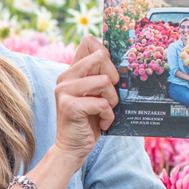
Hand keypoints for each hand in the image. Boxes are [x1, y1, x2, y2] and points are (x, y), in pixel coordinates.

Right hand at [52, 35, 118, 165]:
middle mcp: (65, 77)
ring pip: (104, 81)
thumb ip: (101, 75)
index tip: (109, 73)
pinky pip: (102, 104)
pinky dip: (108, 116)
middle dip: (114, 78)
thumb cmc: (89, 120)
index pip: (88, 41)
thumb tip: (124, 58)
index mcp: (72, 70)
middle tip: (108, 96)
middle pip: (101, 57)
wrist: (73, 147)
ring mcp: (64, 91)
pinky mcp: (69, 106)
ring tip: (105, 111)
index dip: (105, 53)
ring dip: (112, 100)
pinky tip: (102, 122)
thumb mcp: (96, 93)